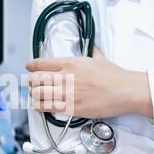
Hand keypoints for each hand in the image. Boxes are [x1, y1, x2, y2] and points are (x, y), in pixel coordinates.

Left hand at [26, 49, 153, 118]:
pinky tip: (40, 106)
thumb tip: (92, 45)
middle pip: (35, 79)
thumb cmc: (115, 76)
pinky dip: (41, 107)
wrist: (125, 91)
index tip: (28, 67)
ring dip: (34, 96)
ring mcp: (68, 93)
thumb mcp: (99, 58)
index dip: (31, 66)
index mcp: (71, 63)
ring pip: (39, 94)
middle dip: (31, 83)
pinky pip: (48, 108)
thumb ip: (91, 52)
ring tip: (35, 97)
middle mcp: (66, 77)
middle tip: (32, 85)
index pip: (41, 63)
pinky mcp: (72, 108)